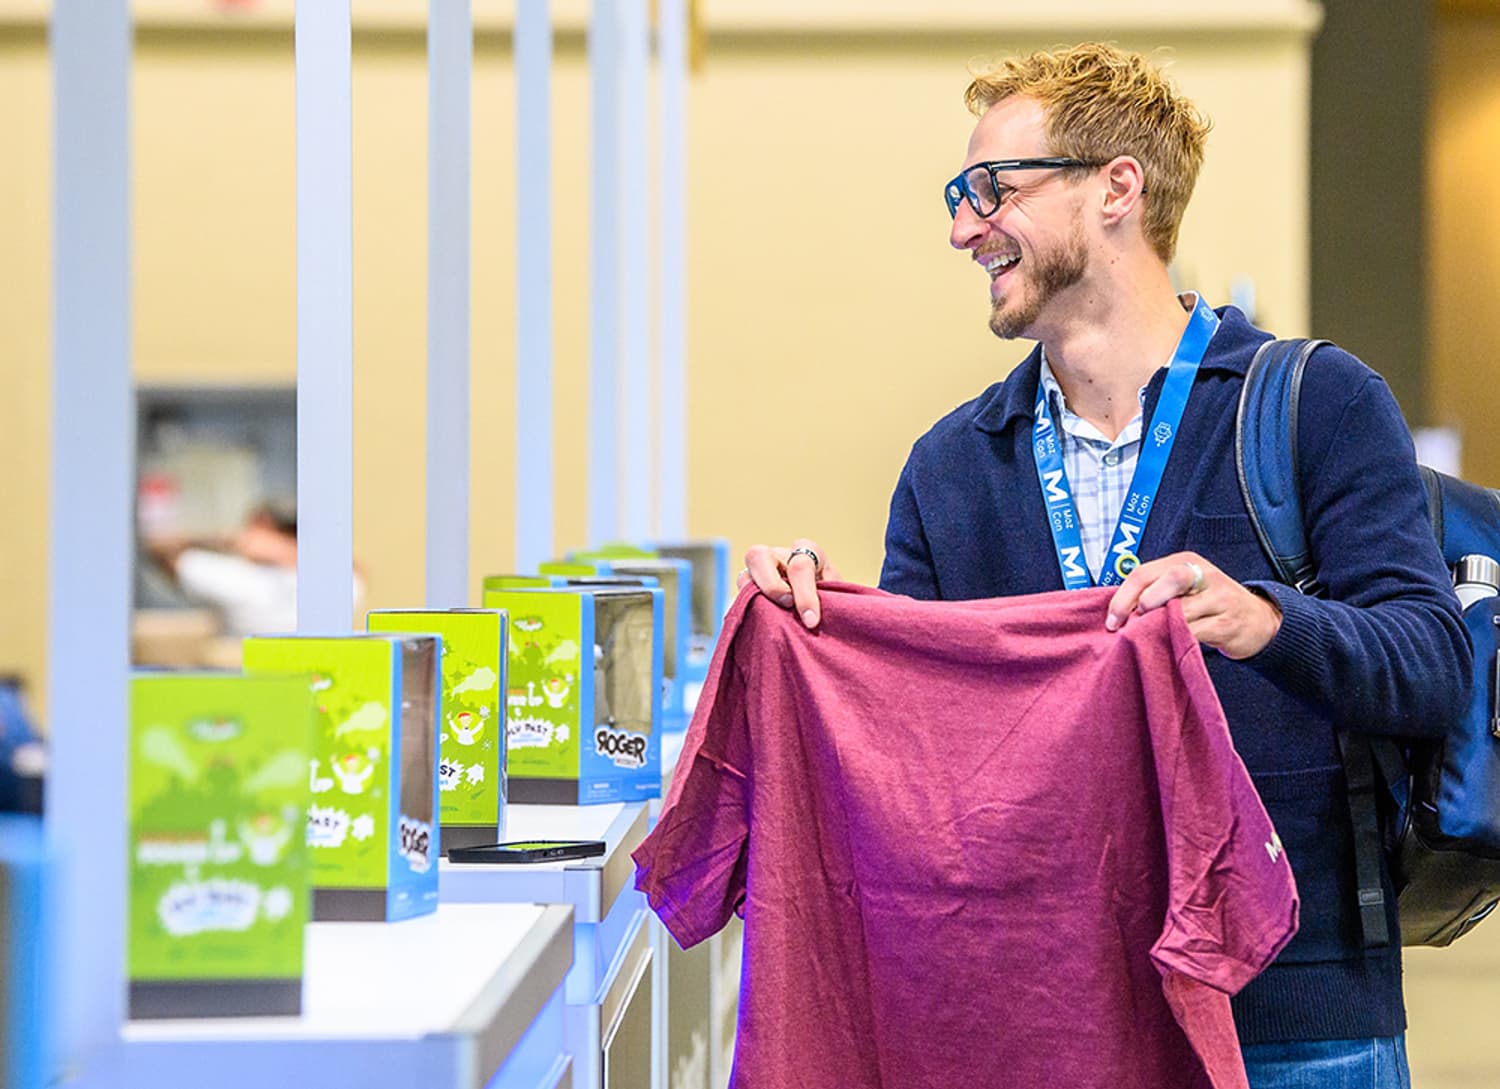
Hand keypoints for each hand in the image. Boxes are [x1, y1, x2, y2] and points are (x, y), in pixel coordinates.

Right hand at [738, 538, 840, 628]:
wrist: (826, 608)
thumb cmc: (835, 599)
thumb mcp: (839, 596)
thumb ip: (830, 600)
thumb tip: (813, 621)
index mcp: (807, 551)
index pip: (800, 565)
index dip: (805, 595)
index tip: (811, 621)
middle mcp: (778, 556)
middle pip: (758, 556)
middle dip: (771, 584)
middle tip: (786, 605)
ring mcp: (760, 573)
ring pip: (743, 576)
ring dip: (753, 597)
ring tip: (770, 617)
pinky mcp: (750, 592)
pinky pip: (740, 599)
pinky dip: (747, 611)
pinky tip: (761, 625)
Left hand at [1104, 551, 1281, 659]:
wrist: (1258, 622)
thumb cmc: (1211, 605)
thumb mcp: (1186, 589)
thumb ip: (1157, 592)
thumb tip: (1119, 611)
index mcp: (1185, 562)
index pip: (1145, 572)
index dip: (1123, 597)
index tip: (1112, 621)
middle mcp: (1203, 574)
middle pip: (1167, 579)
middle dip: (1141, 603)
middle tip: (1127, 626)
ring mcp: (1219, 598)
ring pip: (1181, 610)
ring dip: (1157, 626)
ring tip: (1145, 637)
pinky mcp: (1227, 623)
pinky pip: (1195, 632)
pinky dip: (1176, 639)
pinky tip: (1166, 645)